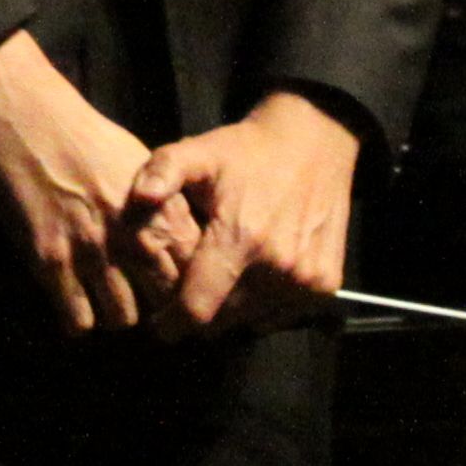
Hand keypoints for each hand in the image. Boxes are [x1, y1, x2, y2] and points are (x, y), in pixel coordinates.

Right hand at [0, 31, 192, 332]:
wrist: (28, 118)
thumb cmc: (84, 136)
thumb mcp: (140, 165)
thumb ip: (164, 206)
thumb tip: (178, 240)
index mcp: (162, 211)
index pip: (194, 272)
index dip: (186, 287)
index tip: (170, 290)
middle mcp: (135, 236)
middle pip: (164, 303)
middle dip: (156, 311)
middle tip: (138, 304)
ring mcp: (94, 252)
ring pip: (122, 319)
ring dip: (115, 315)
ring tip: (103, 303)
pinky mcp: (52, 262)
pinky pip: (78, 320)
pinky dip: (77, 320)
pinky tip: (72, 303)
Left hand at [122, 92, 361, 336]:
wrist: (314, 140)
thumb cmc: (248, 151)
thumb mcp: (199, 151)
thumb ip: (162, 171)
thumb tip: (139, 197)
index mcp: (240, 238)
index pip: (198, 310)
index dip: (172, 323)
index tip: (159, 325)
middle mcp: (277, 266)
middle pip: (225, 320)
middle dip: (202, 312)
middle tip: (193, 289)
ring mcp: (306, 278)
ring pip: (254, 320)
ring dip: (236, 310)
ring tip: (225, 278)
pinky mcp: (326, 283)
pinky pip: (285, 315)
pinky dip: (268, 306)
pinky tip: (258, 276)